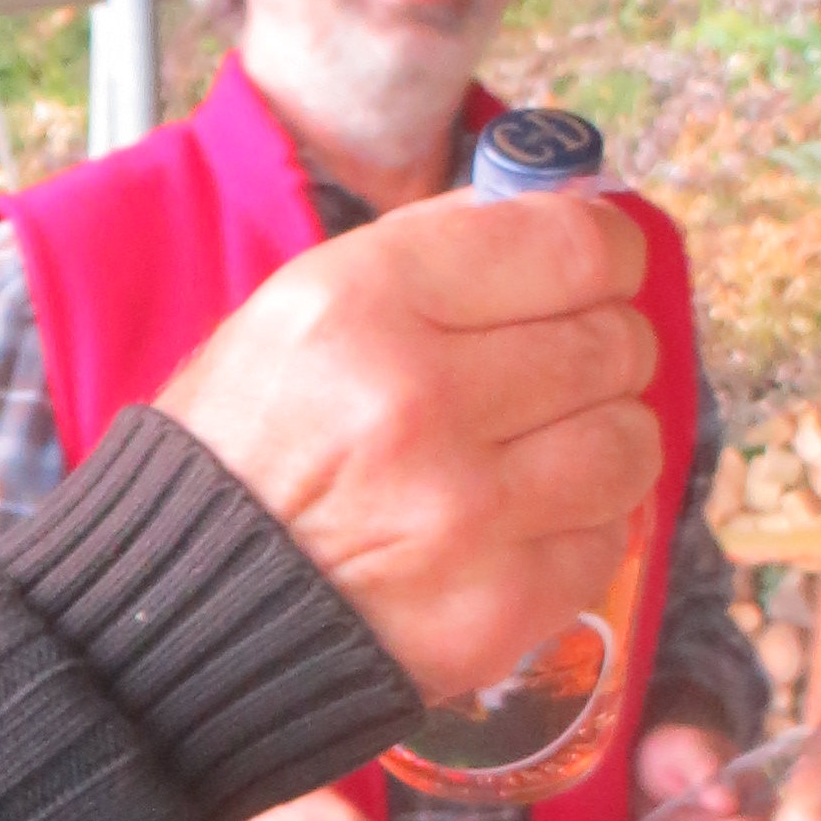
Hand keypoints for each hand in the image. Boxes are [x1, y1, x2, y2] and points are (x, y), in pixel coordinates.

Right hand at [158, 189, 658, 707]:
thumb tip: (564, 213)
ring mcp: (464, 513)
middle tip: (560, 366)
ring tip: (545, 447)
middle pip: (613, 342)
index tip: (604, 266)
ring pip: (631, 441)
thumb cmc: (245, 447)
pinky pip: (605, 539)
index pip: (573, 247)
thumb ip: (431, 252)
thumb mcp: (296, 310)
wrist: (190, 606)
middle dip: (602, 345)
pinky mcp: (495, 606)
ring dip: (603, 437)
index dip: (610, 250)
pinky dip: (578, 526)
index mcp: (362, 303)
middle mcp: (417, 400)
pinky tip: (518, 521)